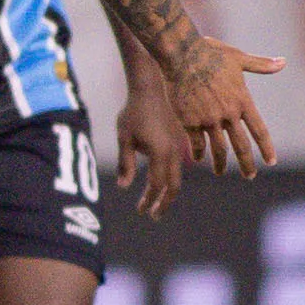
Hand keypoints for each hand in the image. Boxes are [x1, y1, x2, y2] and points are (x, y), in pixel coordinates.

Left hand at [115, 71, 187, 217]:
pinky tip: (160, 181)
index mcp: (161, 152)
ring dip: (167, 191)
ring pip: (177, 175)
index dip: (149, 200)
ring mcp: (179, 145)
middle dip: (163, 203)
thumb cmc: (133, 112)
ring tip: (156, 202)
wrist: (150, 88)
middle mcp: (174, 151)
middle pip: (173, 185)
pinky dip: (171, 177)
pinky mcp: (180, 140)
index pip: (157, 185)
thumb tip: (124, 187)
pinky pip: (178, 164)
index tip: (141, 211)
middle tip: (153, 216)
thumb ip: (125, 163)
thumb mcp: (125, 138)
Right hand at [160, 34, 283, 177]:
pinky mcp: (189, 121)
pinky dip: (198, 152)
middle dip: (247, 163)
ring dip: (220, 164)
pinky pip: (196, 143)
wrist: (181, 55)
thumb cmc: (210, 52)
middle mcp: (228, 113)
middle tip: (250, 176)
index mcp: (242, 101)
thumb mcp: (238, 58)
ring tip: (221, 172)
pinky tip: (199, 158)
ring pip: (218, 148)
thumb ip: (261, 65)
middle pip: (241, 145)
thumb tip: (283, 62)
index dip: (266, 147)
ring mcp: (208, 119)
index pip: (259, 130)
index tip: (271, 161)